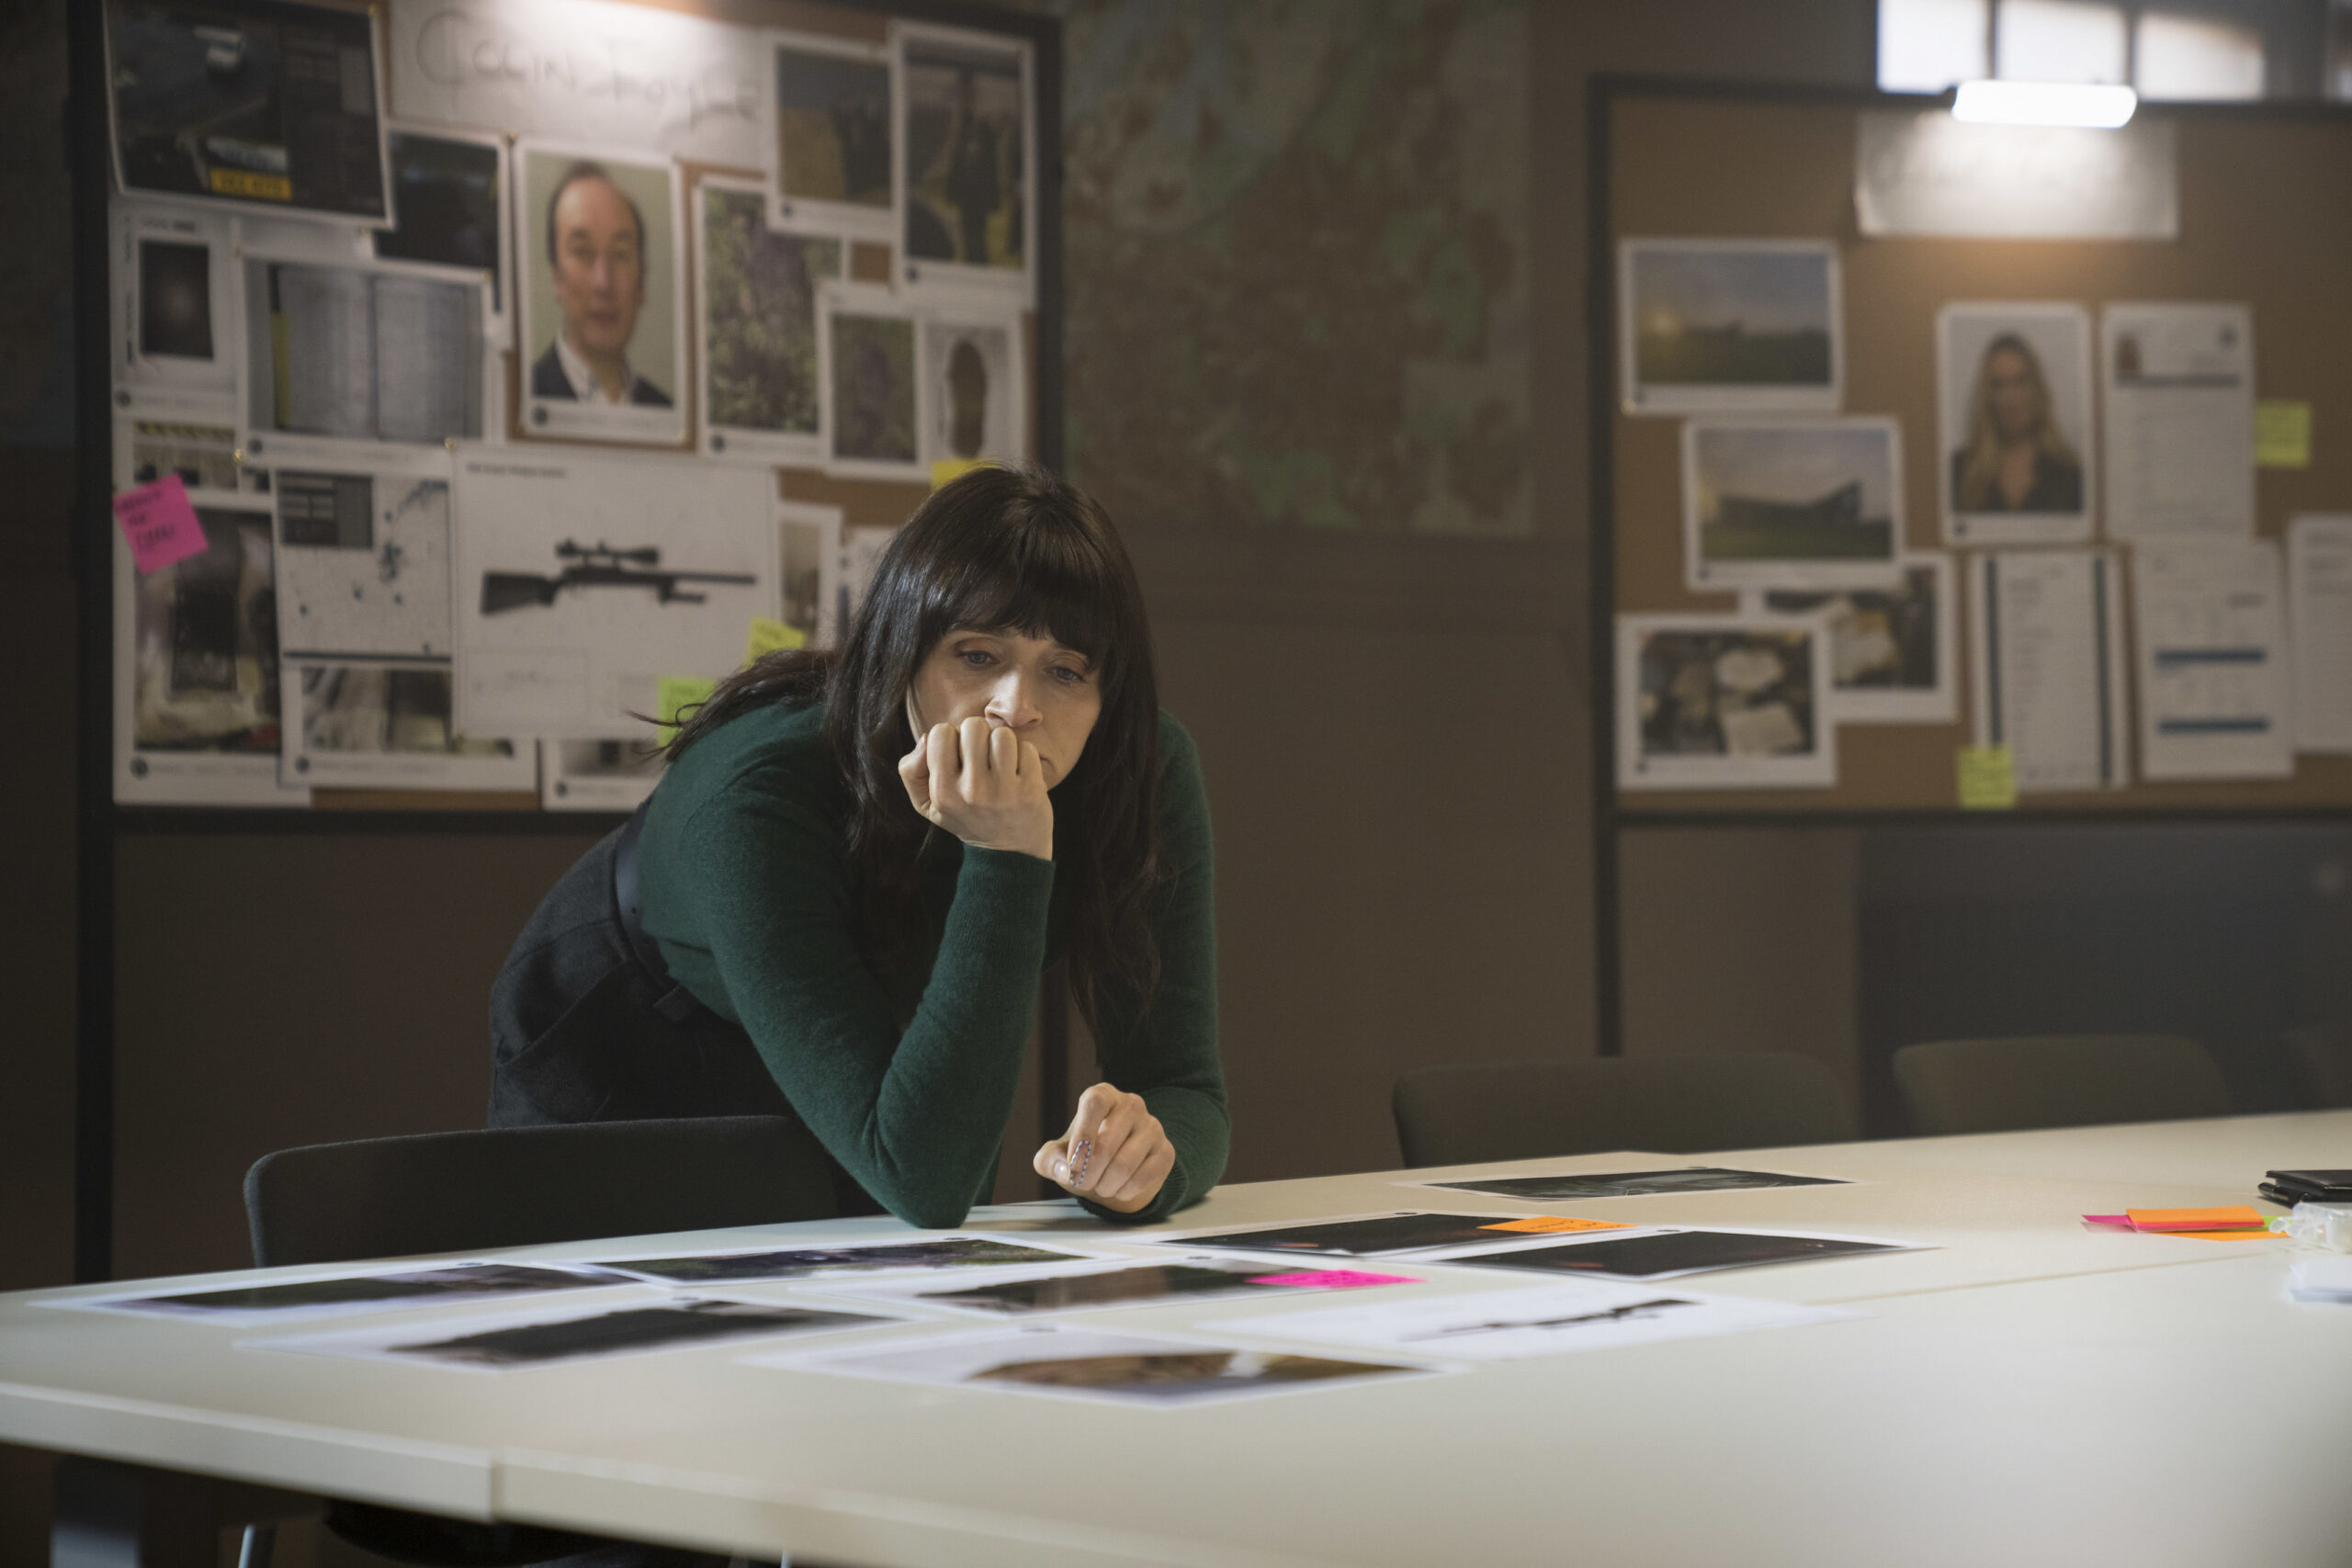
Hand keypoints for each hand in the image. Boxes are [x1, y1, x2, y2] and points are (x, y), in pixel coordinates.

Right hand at [898, 716, 1053, 859]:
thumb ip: (911, 771)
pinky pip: (1027, 748)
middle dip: (978, 736)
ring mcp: (1003, 790)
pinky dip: (1024, 756)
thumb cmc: (966, 819)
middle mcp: (972, 790)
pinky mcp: (1031, 790)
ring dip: (1002, 744)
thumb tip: (926, 738)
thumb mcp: (927, 804)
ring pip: (1002, 734)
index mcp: (943, 791)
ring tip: (1001, 764)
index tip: (959, 756)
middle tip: (982, 757)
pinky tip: (1019, 773)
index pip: (940, 732)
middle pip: (973, 726)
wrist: (1008, 854)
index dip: (951, 738)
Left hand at [1034, 1083, 1173, 1213]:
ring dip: (1105, 1186)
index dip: (1082, 1134)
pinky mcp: (1166, 1151)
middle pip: (1107, 1142)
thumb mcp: (1058, 1156)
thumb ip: (1049, 1160)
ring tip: (1100, 1185)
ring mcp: (1152, 1127)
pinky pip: (1144, 1177)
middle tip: (1081, 1182)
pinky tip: (1118, 1189)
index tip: (1073, 1163)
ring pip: (1125, 1165)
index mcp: (1103, 1096)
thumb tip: (1064, 1168)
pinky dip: (1125, 1192)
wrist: (1114, 1171)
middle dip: (1088, 1173)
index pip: (1095, 1103)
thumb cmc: (1084, 1156)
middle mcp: (1131, 1105)